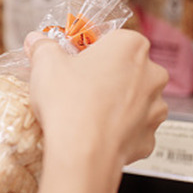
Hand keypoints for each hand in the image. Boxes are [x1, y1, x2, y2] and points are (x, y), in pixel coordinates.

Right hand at [22, 29, 167, 192]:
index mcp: (130, 46)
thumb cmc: (68, 102)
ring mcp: (155, 108)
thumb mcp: (45, 64)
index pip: (111, 39)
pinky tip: (95, 135)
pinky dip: (117, 132)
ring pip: (134, 100)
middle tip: (77, 88)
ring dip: (115, 105)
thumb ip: (43, 47)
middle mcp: (152, 73)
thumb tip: (36, 40)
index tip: (71, 63)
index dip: (89, 51)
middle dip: (105, 77)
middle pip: (126, 69)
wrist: (82, 153)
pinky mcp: (150, 138)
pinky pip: (133, 129)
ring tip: (86, 114)